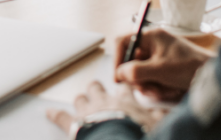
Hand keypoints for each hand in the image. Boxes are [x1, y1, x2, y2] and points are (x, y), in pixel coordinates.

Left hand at [46, 81, 167, 134]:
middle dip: (97, 88)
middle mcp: (105, 101)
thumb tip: (172, 112)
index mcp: (125, 101)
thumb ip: (163, 117)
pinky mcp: (74, 125)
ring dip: (81, 100)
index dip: (124, 86)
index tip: (124, 84)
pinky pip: (61, 117)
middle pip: (98, 88)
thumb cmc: (139, 135)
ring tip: (81, 100)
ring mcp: (88, 111)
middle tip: (97, 89)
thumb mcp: (158, 126)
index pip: (125, 88)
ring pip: (81, 98)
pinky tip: (48, 112)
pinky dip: (54, 114)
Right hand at [113, 28, 213, 102]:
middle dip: (138, 79)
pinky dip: (158, 88)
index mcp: (151, 36)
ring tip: (162, 91)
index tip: (119, 78)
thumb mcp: (159, 70)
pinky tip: (169, 90)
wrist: (212, 76)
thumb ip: (135, 71)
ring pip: (140, 74)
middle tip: (147, 88)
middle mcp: (153, 44)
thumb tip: (119, 74)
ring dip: (149, 86)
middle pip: (131, 62)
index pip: (123, 42)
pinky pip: (151, 80)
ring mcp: (158, 57)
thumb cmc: (189, 67)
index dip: (117, 59)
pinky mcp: (164, 69)